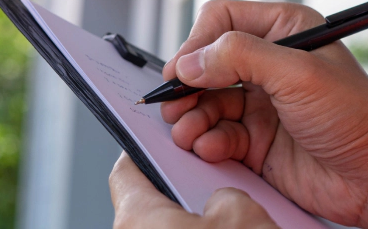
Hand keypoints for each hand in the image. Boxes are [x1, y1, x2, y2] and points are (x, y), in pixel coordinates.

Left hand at [110, 151, 278, 227]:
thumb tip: (219, 203)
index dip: (144, 154)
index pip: (125, 172)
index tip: (156, 146)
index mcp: (137, 218)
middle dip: (178, 198)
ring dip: (187, 228)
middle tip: (209, 191)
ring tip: (226, 226)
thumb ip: (222, 194)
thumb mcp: (242, 212)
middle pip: (146, 209)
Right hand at [160, 0, 367, 227]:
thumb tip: (189, 61)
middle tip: (173, 104)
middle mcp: (270, 64)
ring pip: (205, 102)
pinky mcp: (256, 142)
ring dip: (190, 117)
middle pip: (206, 63)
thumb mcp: (299, 74)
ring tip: (188, 131)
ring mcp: (262, 104)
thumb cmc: (357, 118)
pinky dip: (205, 142)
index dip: (197, 43)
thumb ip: (240, 57)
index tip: (182, 70)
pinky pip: (215, 135)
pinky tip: (210, 149)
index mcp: (285, 31)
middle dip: (186, 84)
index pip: (222, 20)